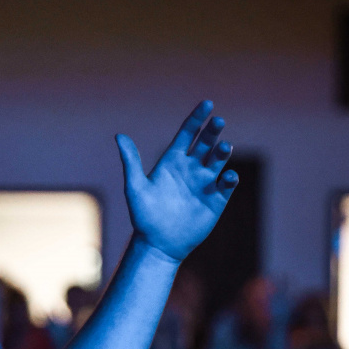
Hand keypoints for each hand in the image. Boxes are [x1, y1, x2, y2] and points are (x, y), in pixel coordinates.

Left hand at [117, 100, 237, 262]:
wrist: (158, 244)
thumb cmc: (144, 216)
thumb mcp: (135, 187)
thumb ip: (131, 161)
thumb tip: (119, 135)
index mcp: (172, 161)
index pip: (188, 134)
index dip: (197, 119)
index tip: (207, 104)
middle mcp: (191, 169)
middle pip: (205, 144)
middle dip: (212, 132)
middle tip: (218, 121)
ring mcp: (205, 183)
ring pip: (218, 161)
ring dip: (223, 153)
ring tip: (224, 147)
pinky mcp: (216, 200)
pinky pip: (227, 185)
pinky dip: (230, 179)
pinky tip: (227, 176)